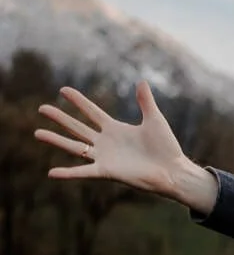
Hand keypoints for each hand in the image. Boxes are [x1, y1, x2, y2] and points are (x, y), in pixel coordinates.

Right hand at [33, 81, 216, 211]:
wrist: (174, 171)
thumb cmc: (167, 148)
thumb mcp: (155, 120)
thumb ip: (146, 102)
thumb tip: (142, 81)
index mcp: (116, 129)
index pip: (92, 112)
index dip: (78, 101)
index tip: (63, 89)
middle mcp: (106, 142)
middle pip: (77, 127)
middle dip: (60, 118)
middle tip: (41, 108)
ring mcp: (105, 157)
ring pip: (75, 147)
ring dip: (56, 140)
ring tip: (37, 132)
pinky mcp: (107, 171)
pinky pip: (83, 172)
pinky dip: (68, 173)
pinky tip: (51, 173)